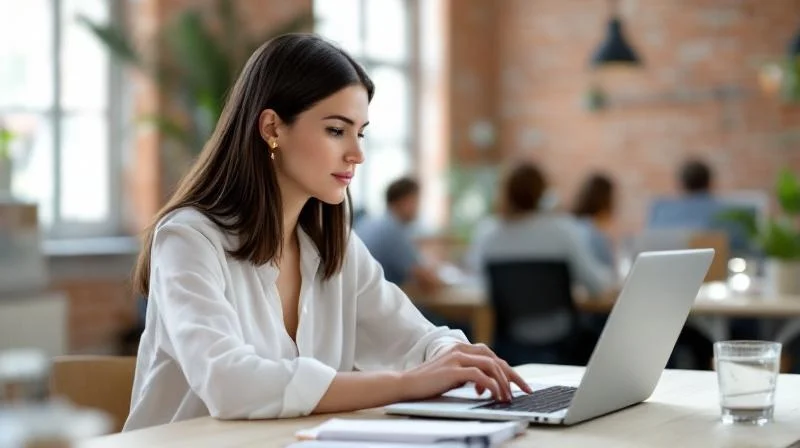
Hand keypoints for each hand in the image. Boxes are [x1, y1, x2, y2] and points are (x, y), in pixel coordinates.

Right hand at [399, 343, 532, 402]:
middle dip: (513, 376)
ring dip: (503, 383)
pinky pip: (480, 376)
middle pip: (496, 359)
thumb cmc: (429, 382)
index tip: (519, 384)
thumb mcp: (453, 374)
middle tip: (524, 390)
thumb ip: (469, 373)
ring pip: (491, 366)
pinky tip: (493, 395)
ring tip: (507, 397)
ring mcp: (458, 358)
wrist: (407, 383)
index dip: (508, 370)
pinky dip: (491, 386)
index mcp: (462, 348)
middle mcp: (462, 349)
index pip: (492, 356)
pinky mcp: (454, 370)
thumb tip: (488, 384)